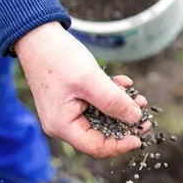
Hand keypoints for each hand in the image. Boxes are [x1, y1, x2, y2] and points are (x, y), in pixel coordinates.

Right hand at [14, 22, 148, 157]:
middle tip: (145, 114)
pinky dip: (111, 94)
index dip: (120, 145)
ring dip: (121, 106)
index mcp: (63, 126)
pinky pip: (96, 102)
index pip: (96, 147)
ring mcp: (67, 110)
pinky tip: (123, 82)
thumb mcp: (91, 81)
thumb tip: (135, 118)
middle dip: (124, 123)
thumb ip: (114, 101)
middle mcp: (63, 122)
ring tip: (138, 97)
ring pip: (101, 117)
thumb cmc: (58, 58)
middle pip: (100, 133)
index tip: (140, 136)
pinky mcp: (71, 97)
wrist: (38, 35)